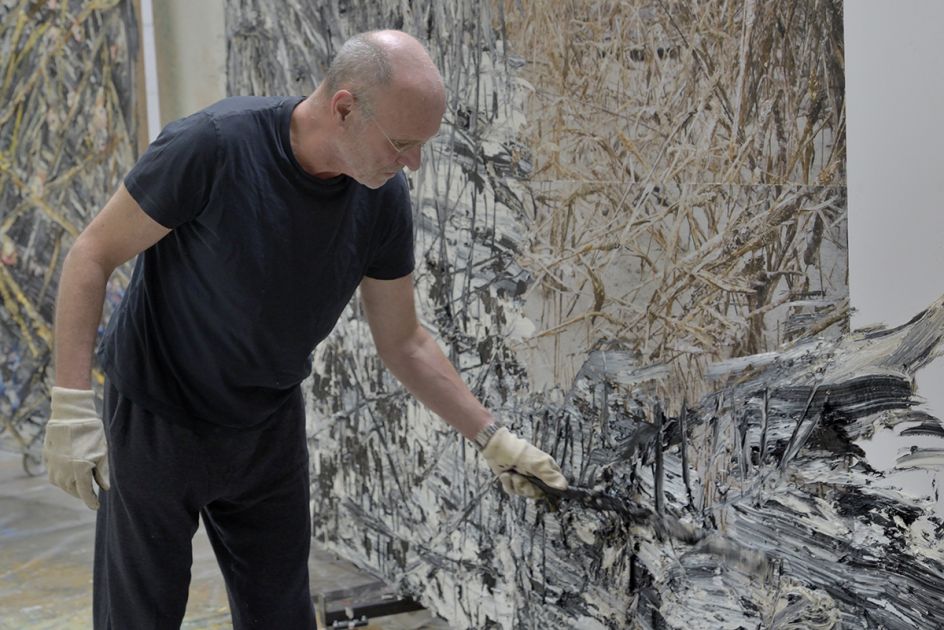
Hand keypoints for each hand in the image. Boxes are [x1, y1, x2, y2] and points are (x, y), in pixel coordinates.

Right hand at [43, 387, 109, 509]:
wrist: (71, 415)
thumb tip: (105, 488)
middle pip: (72, 490)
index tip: (96, 506)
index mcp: (79, 469)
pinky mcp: (47, 458)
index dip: (91, 501)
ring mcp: (53, 465)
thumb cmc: (91, 432)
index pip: (85, 492)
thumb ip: (103, 472)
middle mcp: (63, 470)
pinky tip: (69, 475)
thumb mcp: (102, 452)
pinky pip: (53, 475)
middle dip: (81, 493)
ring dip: (71, 487)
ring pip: (61, 484)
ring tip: (80, 485)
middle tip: (90, 494)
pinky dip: (61, 478)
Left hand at [481, 427, 567, 498]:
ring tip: (511, 473)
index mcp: (547, 468)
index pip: (554, 488)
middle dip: (525, 487)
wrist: (495, 448)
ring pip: (524, 493)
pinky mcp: (515, 481)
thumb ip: (549, 475)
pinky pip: (514, 491)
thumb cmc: (516, 451)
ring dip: (515, 484)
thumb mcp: (535, 463)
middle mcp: (538, 475)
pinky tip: (505, 475)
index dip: (546, 490)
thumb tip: (564, 487)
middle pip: (537, 493)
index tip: (536, 485)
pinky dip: (508, 484)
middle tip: (519, 476)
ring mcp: (526, 479)